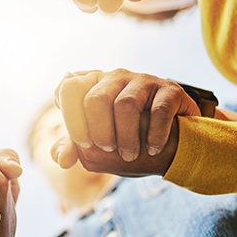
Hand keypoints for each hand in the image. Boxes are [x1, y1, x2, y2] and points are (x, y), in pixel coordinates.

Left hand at [56, 69, 200, 162]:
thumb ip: (74, 148)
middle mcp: (115, 78)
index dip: (72, 119)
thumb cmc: (126, 140)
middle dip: (99, 132)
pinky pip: (158, 110)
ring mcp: (142, 81)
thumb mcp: (96, 146)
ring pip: (125, 104)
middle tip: (108, 150)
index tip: (84, 144)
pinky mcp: (170, 89)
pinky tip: (153, 150)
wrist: (175, 141)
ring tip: (130, 155)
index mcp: (91, 86)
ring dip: (126, 137)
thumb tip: (61, 159)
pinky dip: (155, 135)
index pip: (67, 88)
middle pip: (95, 99)